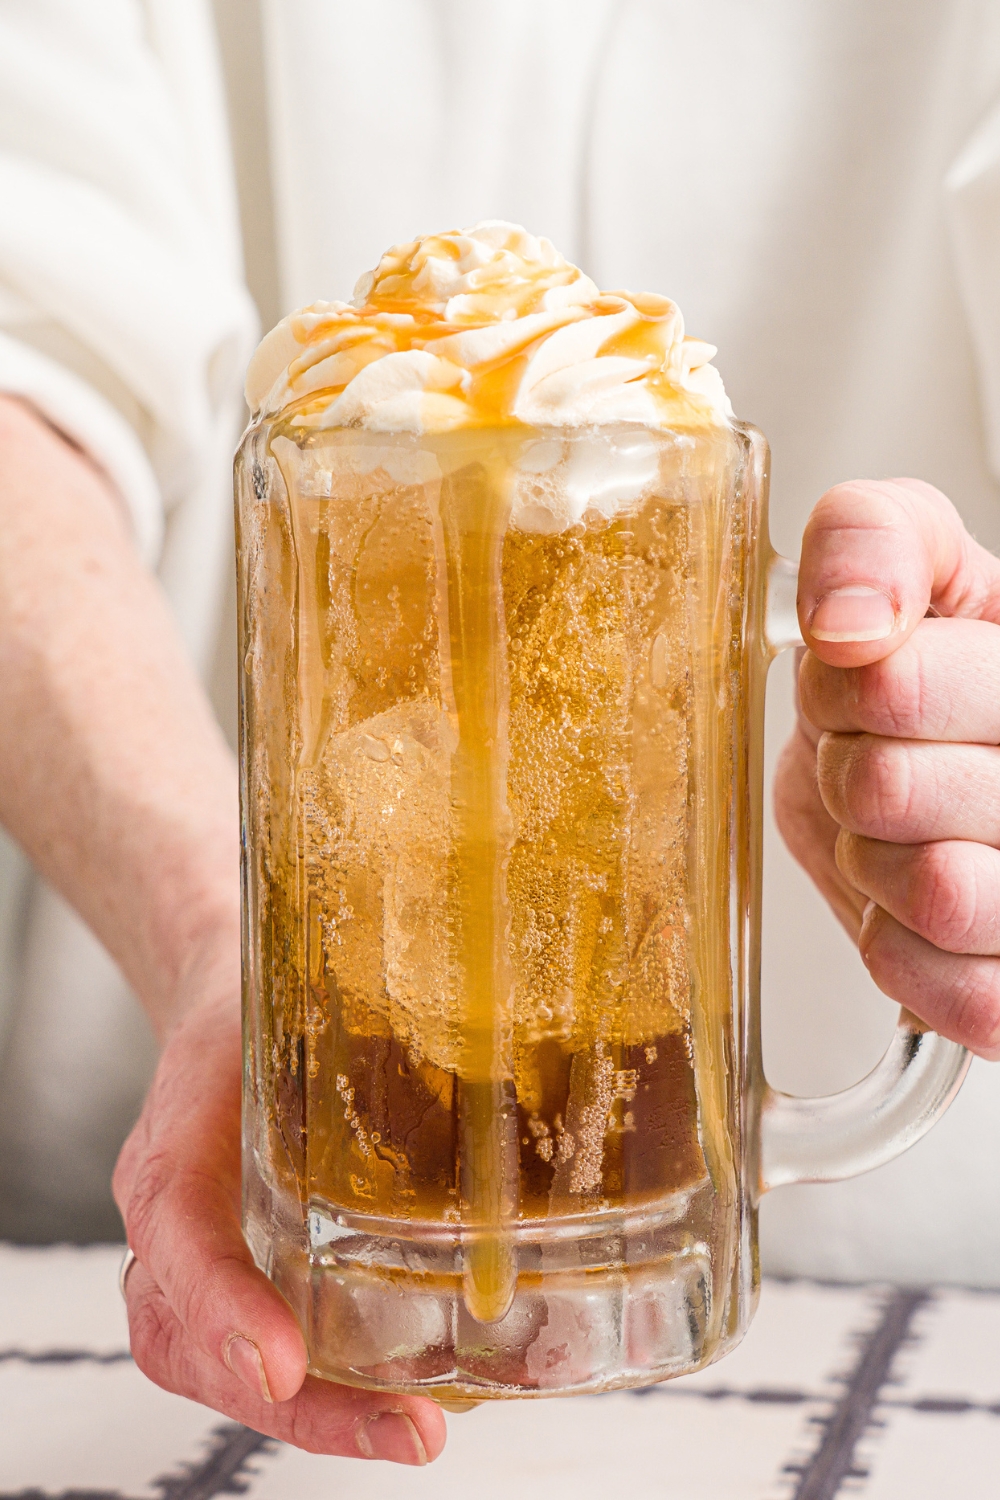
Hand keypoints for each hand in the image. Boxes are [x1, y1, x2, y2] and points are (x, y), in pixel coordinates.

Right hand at [113, 965, 446, 1462]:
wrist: (217, 1004)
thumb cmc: (255, 1006)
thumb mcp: (285, 991)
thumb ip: (343, 1014)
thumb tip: (473, 1020)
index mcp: (177, 1143)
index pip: (178, 1231)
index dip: (222, 1304)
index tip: (279, 1364)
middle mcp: (177, 1219)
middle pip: (195, 1340)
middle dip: (301, 1403)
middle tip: (408, 1429)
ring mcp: (202, 1258)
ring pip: (223, 1365)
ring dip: (322, 1414)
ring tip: (418, 1430)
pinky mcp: (248, 1272)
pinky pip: (272, 1345)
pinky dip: (336, 1386)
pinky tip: (423, 1396)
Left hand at [774, 477, 999, 1058]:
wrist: (927, 769)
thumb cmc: (936, 671)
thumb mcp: (915, 563)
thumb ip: (873, 539)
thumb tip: (848, 623)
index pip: (892, 686)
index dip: (840, 688)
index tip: (868, 676)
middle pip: (891, 791)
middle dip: (849, 770)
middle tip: (880, 760)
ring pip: (937, 893)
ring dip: (873, 860)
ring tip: (901, 832)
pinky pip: (959, 995)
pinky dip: (901, 949)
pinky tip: (913, 903)